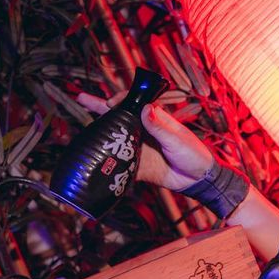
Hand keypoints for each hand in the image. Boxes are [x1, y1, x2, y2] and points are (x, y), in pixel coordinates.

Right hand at [75, 88, 212, 191]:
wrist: (198, 180)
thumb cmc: (193, 154)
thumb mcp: (177, 139)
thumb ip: (160, 127)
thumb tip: (146, 108)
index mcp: (153, 118)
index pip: (133, 102)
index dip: (120, 99)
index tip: (112, 102)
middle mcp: (142, 130)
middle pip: (118, 116)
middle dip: (99, 107)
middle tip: (81, 98)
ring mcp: (137, 147)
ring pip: (114, 137)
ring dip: (98, 133)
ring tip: (80, 128)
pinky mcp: (136, 165)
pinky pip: (118, 162)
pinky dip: (106, 160)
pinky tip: (90, 159)